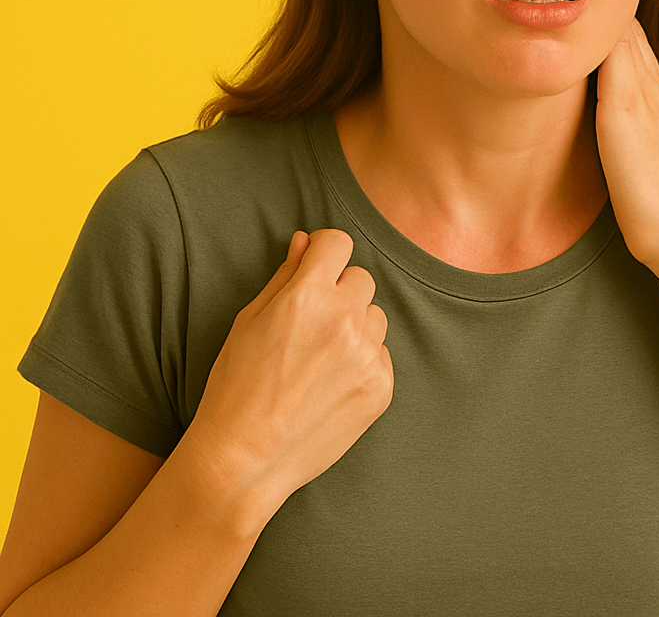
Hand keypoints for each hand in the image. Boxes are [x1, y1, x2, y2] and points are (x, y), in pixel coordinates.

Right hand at [189, 228, 393, 507]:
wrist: (244, 460)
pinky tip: (330, 385)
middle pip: (361, 279)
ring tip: (319, 360)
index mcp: (307, 296)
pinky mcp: (381, 387)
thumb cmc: (235, 387)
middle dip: (339, 292)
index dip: (324, 251)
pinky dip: (362, 363)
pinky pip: (381, 355)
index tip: (316, 266)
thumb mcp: (248, 321)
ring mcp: (366, 355)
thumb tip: (305, 240)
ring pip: (374, 317)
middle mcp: (343, 319)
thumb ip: (284, 276)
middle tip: (310, 324)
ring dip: (354, 327)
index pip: (338, 243)